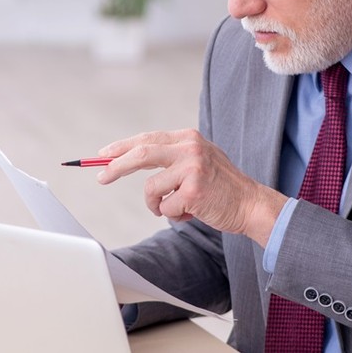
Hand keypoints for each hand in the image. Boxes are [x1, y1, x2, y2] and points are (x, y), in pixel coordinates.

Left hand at [96, 129, 287, 245]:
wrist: (250, 204)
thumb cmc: (219, 187)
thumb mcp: (196, 161)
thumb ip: (169, 157)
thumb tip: (126, 159)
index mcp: (188, 138)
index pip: (146, 139)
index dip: (121, 147)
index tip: (102, 156)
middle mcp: (190, 148)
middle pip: (141, 153)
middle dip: (116, 167)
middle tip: (101, 178)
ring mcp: (192, 168)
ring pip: (151, 188)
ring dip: (156, 204)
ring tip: (175, 207)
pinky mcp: (194, 190)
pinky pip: (165, 208)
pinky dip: (173, 215)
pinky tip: (192, 211)